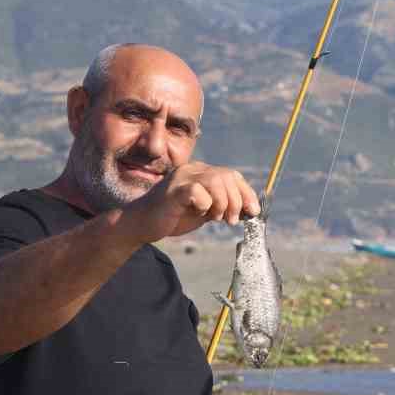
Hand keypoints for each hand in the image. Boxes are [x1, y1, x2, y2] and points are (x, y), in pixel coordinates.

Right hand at [126, 163, 259, 241]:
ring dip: (223, 203)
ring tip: (215, 217)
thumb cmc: (173, 216)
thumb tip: (249, 210)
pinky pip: (199, 192)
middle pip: (227, 176)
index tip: (252, 211)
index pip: (232, 175)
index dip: (246, 193)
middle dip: (236, 201)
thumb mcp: (205, 211)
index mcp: (200, 172)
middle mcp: (192, 170)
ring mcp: (182, 178)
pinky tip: (198, 213)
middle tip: (229, 220)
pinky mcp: (173, 191)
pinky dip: (205, 205)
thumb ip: (223, 206)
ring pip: (216, 181)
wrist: (142, 224)